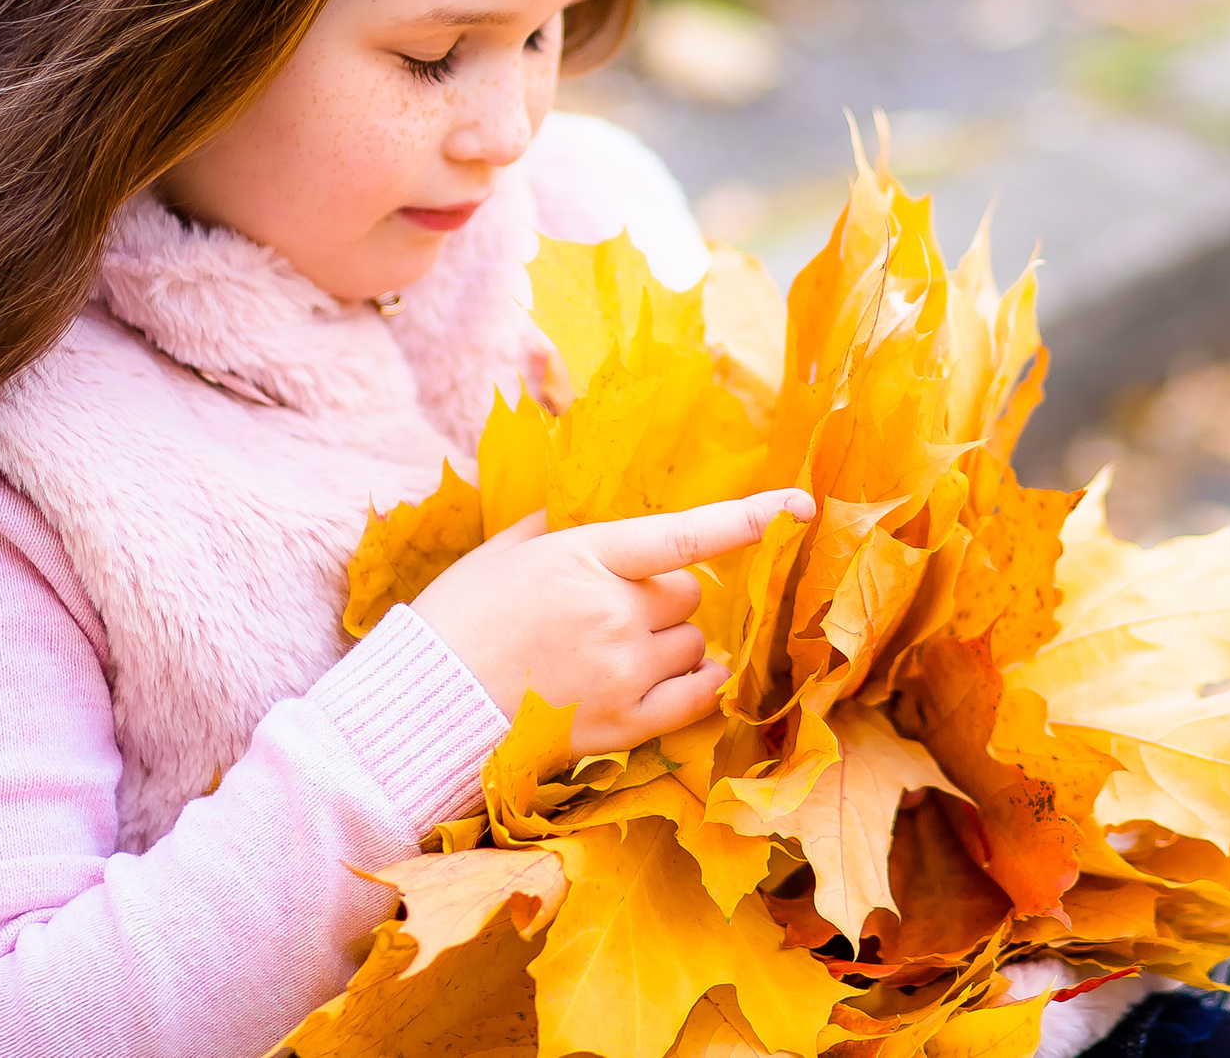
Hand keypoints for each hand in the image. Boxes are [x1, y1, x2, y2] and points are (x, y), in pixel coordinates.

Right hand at [411, 488, 814, 754]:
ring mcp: (622, 672)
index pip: (685, 533)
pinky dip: (695, 682)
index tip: (801, 505)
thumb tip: (598, 508)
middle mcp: (614, 612)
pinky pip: (696, 695)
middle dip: (661, 597)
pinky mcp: (623, 724)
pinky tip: (674, 676)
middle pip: (687, 593)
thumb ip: (564, 525)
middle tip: (610, 610)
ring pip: (692, 642)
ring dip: (670, 642)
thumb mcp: (506, 550)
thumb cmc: (459, 617)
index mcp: (585, 557)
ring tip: (613, 650)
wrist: (427, 705)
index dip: (750, 516)